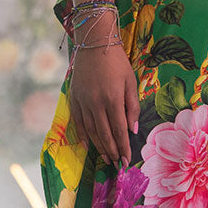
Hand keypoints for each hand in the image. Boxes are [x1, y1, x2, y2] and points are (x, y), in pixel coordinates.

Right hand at [68, 42, 139, 167]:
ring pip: (90, 131)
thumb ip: (132, 106)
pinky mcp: (74, 98)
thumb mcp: (130, 81)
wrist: (94, 43)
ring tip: (106, 157)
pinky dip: (83, 135)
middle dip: (112, 151)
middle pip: (104, 134)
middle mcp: (96, 103)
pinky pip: (77, 122)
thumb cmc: (117, 61)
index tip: (126, 160)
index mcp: (112, 99)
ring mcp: (83, 101)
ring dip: (99, 146)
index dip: (123, 147)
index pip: (119, 130)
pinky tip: (88, 146)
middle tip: (116, 163)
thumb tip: (133, 129)